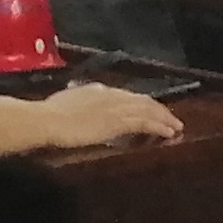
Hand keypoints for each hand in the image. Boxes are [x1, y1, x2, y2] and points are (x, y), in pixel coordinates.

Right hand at [32, 82, 181, 149]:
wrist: (46, 120)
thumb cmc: (48, 116)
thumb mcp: (66, 104)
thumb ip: (77, 105)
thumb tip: (79, 110)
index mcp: (97, 90)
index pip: (126, 95)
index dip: (140, 103)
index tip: (149, 110)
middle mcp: (110, 94)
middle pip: (141, 100)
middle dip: (158, 109)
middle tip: (171, 119)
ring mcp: (115, 107)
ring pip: (148, 110)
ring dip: (164, 118)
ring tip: (176, 127)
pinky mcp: (118, 121)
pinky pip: (145, 122)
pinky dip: (160, 126)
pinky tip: (170, 132)